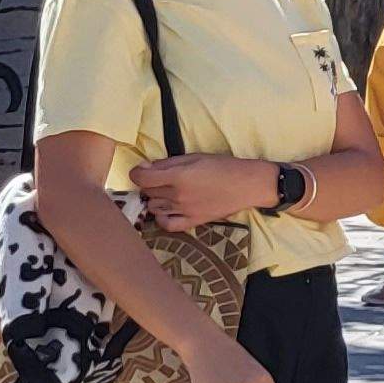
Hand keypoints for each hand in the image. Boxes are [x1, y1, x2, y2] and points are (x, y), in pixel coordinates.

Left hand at [134, 154, 277, 230]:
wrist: (246, 184)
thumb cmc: (222, 166)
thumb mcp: (194, 157)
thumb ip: (168, 163)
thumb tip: (146, 167)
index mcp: (177, 177)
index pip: (141, 178)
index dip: (137, 172)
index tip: (143, 170)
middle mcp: (177, 196)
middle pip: (148, 192)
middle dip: (150, 183)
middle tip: (162, 178)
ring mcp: (184, 211)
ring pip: (154, 207)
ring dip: (156, 199)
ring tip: (168, 192)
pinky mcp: (193, 221)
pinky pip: (167, 225)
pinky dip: (162, 218)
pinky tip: (168, 210)